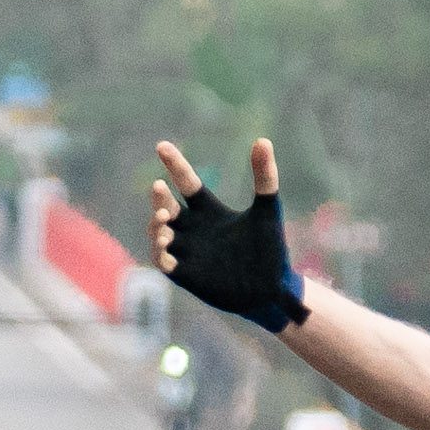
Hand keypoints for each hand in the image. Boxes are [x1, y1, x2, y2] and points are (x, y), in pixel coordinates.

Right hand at [146, 137, 310, 333]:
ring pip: (159, 234)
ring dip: (156, 226)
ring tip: (165, 222)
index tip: (162, 146)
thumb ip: (265, 176)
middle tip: (160, 188)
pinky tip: (166, 250)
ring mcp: (189, 252)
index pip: (186, 183)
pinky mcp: (188, 275)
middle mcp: (194, 230)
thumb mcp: (268, 209)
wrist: (273, 288)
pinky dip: (161, 256)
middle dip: (158, 199)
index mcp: (210, 211)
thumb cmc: (271, 249)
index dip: (174, 165)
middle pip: (166, 208)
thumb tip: (263, 140)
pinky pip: (165, 264)